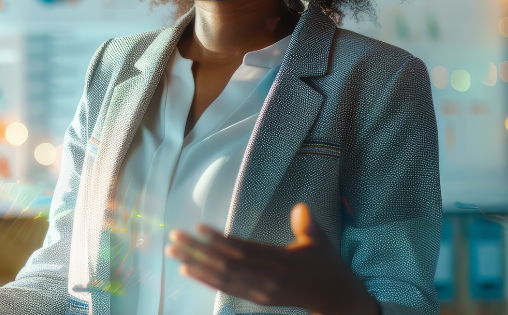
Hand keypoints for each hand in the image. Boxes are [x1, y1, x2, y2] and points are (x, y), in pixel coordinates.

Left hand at [165, 203, 378, 314]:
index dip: (221, 241)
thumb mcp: (321, 243)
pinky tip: (188, 270)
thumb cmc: (326, 266)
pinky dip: (206, 280)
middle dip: (198, 251)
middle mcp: (268, 279)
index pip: (245, 250)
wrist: (334, 299)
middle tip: (174, 238)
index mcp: (282, 263)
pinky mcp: (256, 299)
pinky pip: (227, 289)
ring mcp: (260, 292)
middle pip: (227, 265)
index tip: (199, 228)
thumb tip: (300, 207)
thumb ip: (308, 225)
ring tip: (173, 252)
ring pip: (222, 278)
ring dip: (195, 265)